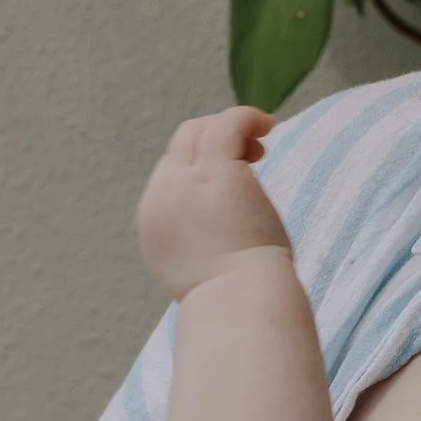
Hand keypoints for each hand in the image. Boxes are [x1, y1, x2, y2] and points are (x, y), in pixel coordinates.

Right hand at [137, 106, 293, 298]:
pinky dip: (247, 117)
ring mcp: (187, 181)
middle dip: (212, 142)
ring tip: (259, 145)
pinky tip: (267, 124)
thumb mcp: (198, 270)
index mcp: (154, 222)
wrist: (238, 303)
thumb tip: (217, 230)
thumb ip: (197, 241)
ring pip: (200, 130)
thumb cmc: (232, 297)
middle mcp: (163, 195)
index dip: (200, 166)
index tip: (232, 176)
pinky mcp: (219, 171)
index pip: (170, 173)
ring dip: (231, 128)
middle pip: (180, 145)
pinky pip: (227, 125)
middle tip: (248, 156)